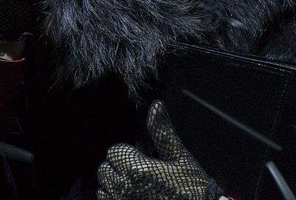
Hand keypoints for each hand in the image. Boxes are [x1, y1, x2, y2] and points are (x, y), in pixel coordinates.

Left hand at [97, 101, 223, 199]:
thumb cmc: (192, 187)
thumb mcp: (179, 156)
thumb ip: (162, 131)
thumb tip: (156, 105)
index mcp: (135, 169)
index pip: (113, 152)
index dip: (127, 153)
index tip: (140, 158)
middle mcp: (123, 188)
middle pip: (104, 170)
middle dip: (118, 168)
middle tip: (138, 172)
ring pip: (103, 189)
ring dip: (115, 185)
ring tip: (135, 186)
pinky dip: (115, 199)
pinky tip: (132, 197)